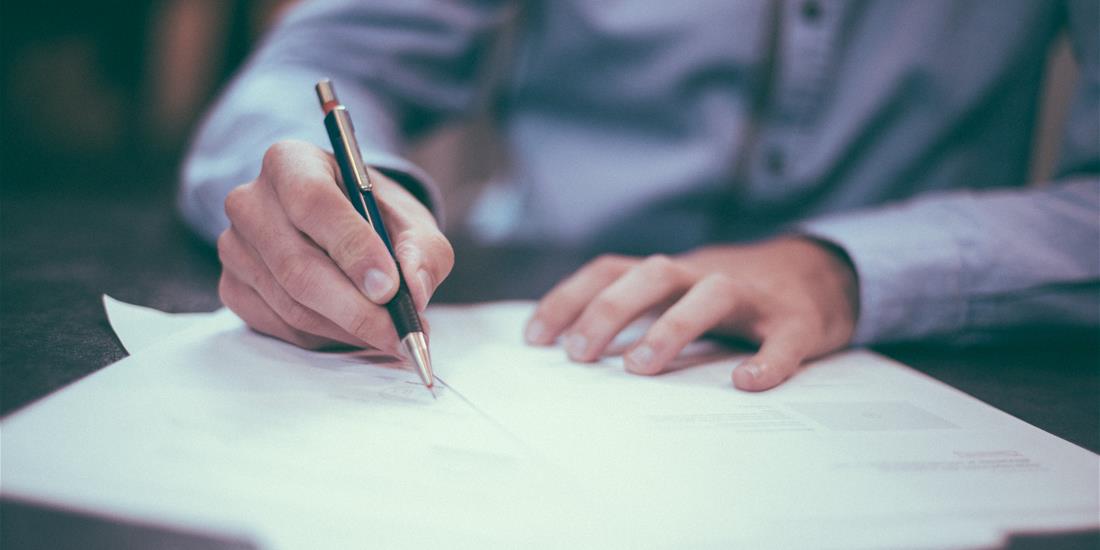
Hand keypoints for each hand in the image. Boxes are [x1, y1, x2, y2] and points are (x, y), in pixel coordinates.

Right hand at [217, 140, 452, 351]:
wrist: (341, 226)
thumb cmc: (375, 217)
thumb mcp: (411, 221)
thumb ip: (422, 250)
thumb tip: (414, 290)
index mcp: (291, 162)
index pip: (313, 202)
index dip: (352, 248)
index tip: (389, 288)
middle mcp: (251, 201)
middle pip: (297, 265)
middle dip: (356, 308)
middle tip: (399, 332)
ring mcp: (234, 247)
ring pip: (291, 304)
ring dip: (347, 328)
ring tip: (389, 334)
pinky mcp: (232, 287)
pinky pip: (280, 326)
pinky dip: (325, 337)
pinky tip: (355, 330)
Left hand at [524, 237, 858, 390]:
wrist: (822, 274)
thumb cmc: (733, 296)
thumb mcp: (679, 294)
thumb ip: (636, 313)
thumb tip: (571, 351)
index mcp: (672, 273)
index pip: (610, 271)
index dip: (570, 299)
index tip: (535, 339)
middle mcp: (705, 275)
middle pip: (653, 274)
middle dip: (610, 310)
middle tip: (579, 355)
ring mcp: (753, 296)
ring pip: (711, 294)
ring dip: (672, 326)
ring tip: (640, 367)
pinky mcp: (797, 321)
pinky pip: (783, 339)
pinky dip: (767, 360)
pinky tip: (746, 383)